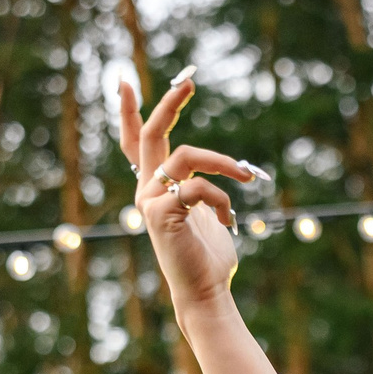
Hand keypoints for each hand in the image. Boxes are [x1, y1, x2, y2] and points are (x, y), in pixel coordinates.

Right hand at [114, 72, 256, 334]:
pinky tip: (228, 221)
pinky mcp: (159, 213)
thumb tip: (224, 169)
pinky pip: (197, 186)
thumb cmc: (210, 259)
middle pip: (150, 136)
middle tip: (188, 82)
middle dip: (168, 105)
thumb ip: (201, 190)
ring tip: (246, 178)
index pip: (137, 144)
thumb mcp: (207, 214)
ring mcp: (149, 201)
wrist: (205, 291)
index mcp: (155, 188)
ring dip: (223, 164)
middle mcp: (146, 191)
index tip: (126, 82)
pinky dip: (220, 199)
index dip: (131, 113)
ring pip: (187, 156)